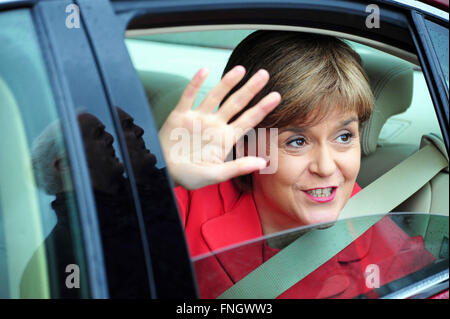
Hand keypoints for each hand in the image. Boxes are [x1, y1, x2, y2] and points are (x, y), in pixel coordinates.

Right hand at [159, 66, 280, 189]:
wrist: (166, 173)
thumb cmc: (191, 176)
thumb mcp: (215, 175)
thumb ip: (238, 167)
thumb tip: (262, 163)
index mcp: (225, 138)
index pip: (248, 120)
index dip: (262, 108)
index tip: (276, 96)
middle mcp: (214, 125)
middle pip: (236, 103)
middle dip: (250, 89)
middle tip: (264, 74)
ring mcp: (197, 118)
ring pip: (215, 96)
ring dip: (227, 83)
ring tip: (240, 69)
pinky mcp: (180, 115)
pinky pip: (188, 96)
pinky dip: (195, 84)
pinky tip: (204, 71)